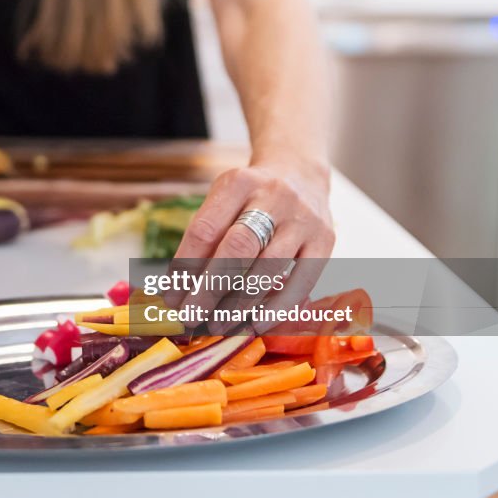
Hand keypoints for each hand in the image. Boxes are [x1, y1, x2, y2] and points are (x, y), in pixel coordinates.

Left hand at [166, 158, 333, 327]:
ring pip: (269, 268)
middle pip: (236, 248)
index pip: (205, 229)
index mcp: (238, 183)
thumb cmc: (250, 196)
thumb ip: (204, 237)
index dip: (185, 266)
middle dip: (209, 288)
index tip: (171, 297)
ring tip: (217, 325)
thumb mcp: (223, 200)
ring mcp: (302, 218)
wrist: (300, 172)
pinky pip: (302, 281)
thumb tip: (179, 289)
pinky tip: (256, 325)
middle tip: (190, 316)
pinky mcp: (326, 239)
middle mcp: (273, 196)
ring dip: (239, 304)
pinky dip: (277, 307)